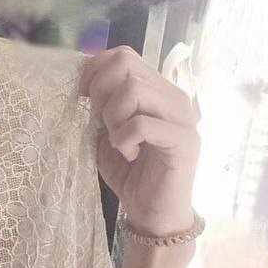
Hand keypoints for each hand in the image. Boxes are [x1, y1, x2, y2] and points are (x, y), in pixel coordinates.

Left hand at [78, 46, 200, 237]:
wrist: (152, 213)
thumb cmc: (129, 171)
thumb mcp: (104, 130)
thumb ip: (99, 103)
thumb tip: (82, 82)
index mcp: (156, 89)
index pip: (122, 54)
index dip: (94, 70)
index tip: (82, 97)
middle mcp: (173, 96)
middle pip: (126, 64)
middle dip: (100, 91)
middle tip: (100, 122)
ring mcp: (183, 117)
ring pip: (134, 89)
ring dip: (113, 116)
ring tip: (116, 140)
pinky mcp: (185, 140)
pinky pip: (142, 123)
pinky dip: (124, 138)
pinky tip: (128, 153)